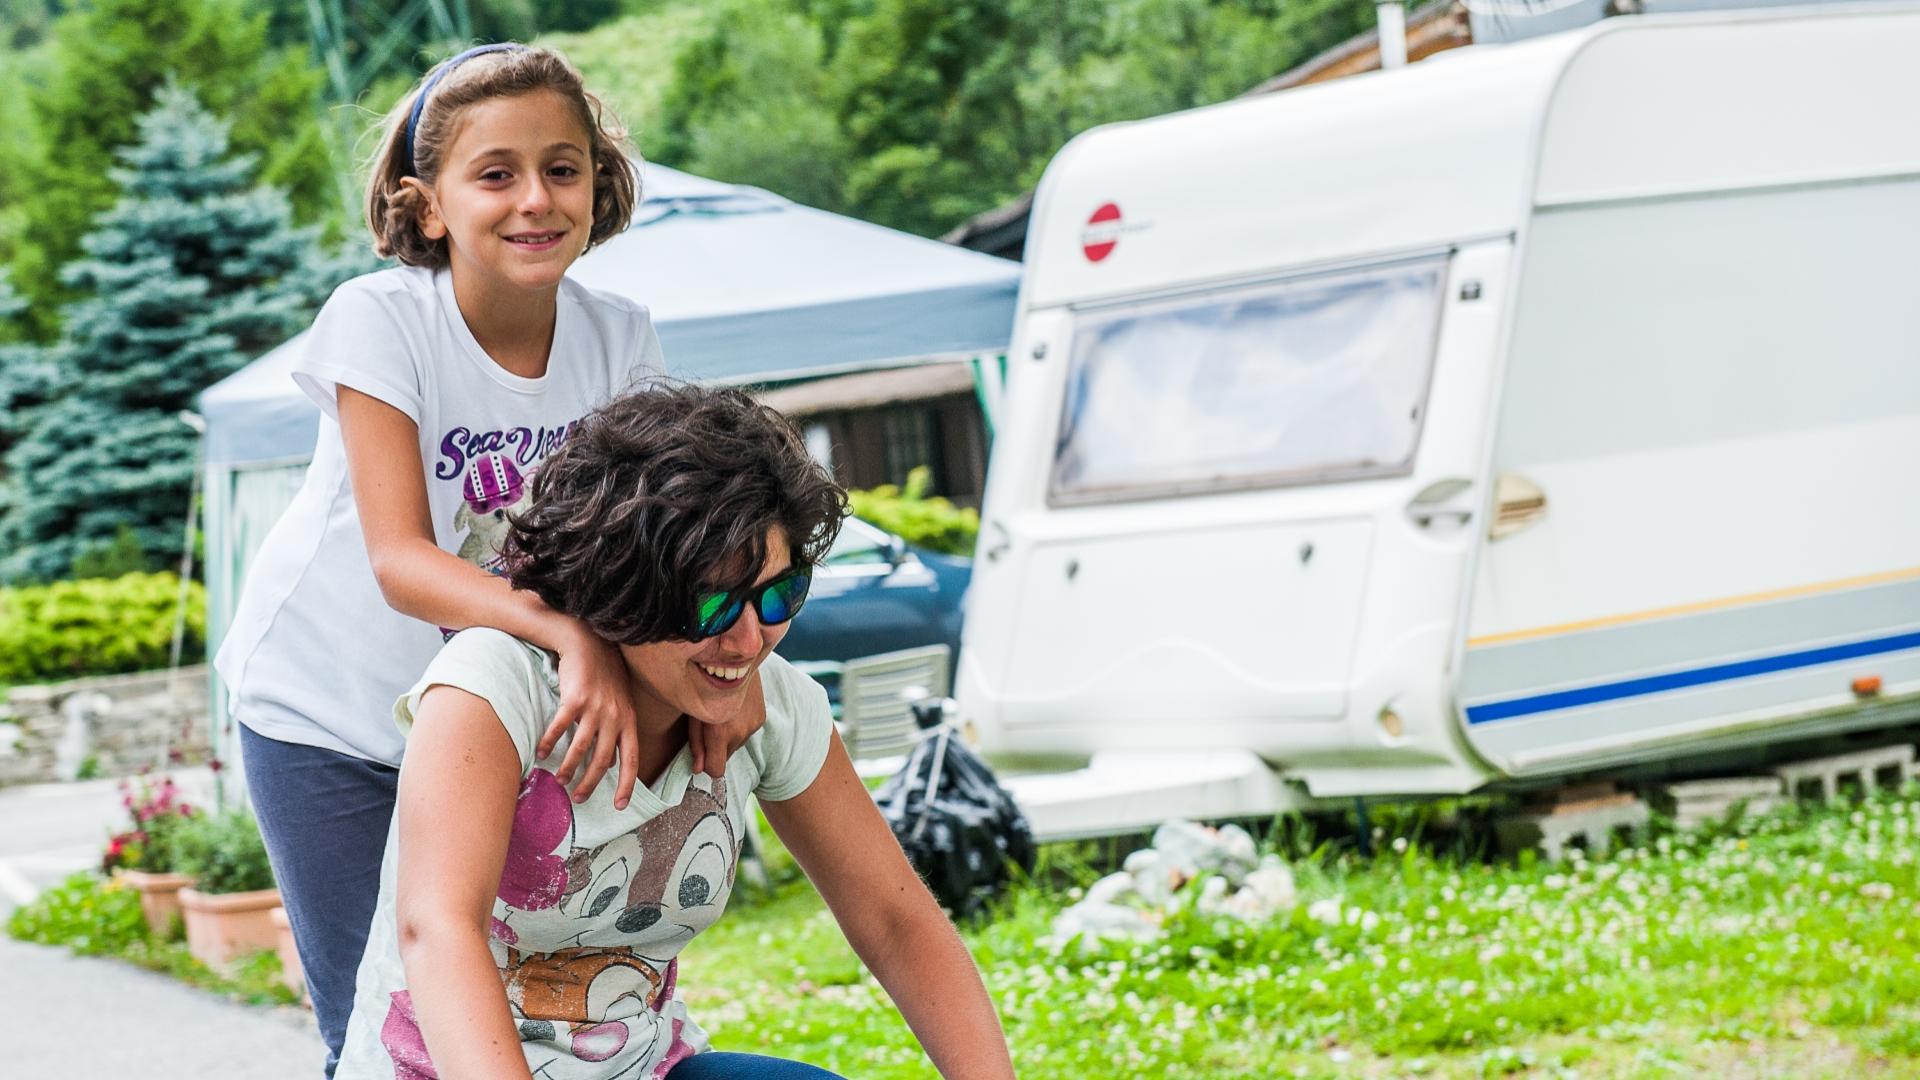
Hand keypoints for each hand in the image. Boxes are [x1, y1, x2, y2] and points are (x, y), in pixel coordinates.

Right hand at [538, 629, 639, 809]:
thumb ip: (617, 731)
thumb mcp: (619, 704)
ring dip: (568, 768)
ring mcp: (595, 708)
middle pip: (603, 760)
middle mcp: (615, 716)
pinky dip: (550, 743)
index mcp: (629, 720)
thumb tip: (611, 763)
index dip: (627, 784)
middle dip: (590, 783)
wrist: (588, 643)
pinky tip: (542, 753)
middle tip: (578, 798)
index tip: (620, 806)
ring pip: (581, 749)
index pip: (633, 759)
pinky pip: (559, 728)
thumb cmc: (604, 675)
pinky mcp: (575, 699)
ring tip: (559, 780)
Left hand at [689, 668, 767, 778]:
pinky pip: (746, 733)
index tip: (702, 756)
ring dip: (728, 737)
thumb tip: (697, 770)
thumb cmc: (703, 685)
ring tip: (721, 716)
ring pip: (735, 745)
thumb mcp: (693, 713)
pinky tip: (734, 711)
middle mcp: (740, 731)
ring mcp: (753, 725)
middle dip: (716, 749)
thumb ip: (696, 744)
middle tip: (708, 728)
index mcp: (720, 731)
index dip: (707, 765)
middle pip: (725, 758)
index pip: (716, 769)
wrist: (735, 660)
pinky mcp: (760, 718)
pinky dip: (738, 727)